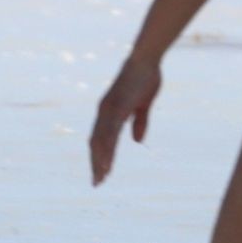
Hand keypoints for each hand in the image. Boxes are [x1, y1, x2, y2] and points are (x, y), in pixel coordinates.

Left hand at [90, 53, 161, 185]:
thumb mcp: (143, 105)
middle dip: (96, 163)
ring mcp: (108, 110)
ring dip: (99, 160)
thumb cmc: (145, 77)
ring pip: (100, 141)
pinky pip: (110, 133)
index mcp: (110, 111)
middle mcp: (104, 111)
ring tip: (101, 178)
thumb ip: (139, 122)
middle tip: (97, 183)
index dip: (101, 156)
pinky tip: (107, 161)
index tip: (102, 173)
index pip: (101, 138)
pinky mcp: (116, 108)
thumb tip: (136, 141)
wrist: (145, 59)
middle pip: (96, 143)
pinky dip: (107, 149)